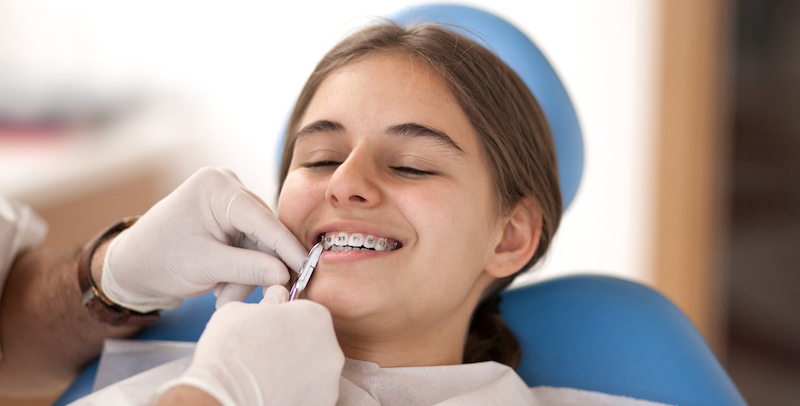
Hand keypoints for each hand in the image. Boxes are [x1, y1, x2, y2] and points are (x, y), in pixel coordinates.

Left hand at [100, 167, 306, 310]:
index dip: (287, 246)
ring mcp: (229, 202)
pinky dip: (241, 271)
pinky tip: (222, 286)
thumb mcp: (205, 267)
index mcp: (216, 187)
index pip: (262, 218)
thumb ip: (248, 268)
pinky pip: (251, 247)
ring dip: (247, 275)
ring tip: (222, 297)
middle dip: (258, 269)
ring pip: (260, 244)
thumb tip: (285, 274)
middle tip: (243, 298)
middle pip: (264, 233)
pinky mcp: (230, 218)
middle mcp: (226, 187)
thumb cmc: (158, 260)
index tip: (308, 268)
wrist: (131, 267)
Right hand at [158, 285, 343, 405]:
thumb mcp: (242, 309)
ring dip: (297, 368)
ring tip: (268, 372)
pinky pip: (311, 391)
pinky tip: (274, 389)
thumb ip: (271, 300)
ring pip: (314, 368)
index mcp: (316, 317)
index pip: (305, 312)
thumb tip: (279, 296)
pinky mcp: (323, 402)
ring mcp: (330, 380)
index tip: (269, 328)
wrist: (221, 399)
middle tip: (267, 352)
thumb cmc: (229, 352)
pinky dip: (297, 390)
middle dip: (295, 344)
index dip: (285, 319)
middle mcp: (332, 348)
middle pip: (314, 340)